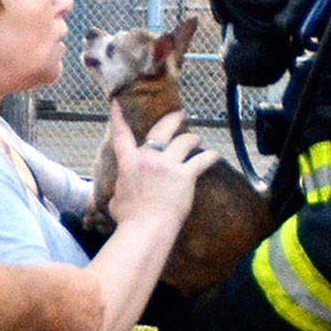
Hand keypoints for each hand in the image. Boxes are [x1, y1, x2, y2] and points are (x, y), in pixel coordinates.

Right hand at [37, 262, 103, 330]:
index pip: (88, 301)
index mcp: (91, 284)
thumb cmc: (35, 282)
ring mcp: (94, 323)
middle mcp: (98, 302)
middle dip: (71, 326)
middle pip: (88, 320)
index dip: (72, 310)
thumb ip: (62, 279)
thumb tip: (55, 279)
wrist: (36, 296)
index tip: (57, 314)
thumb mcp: (54, 272)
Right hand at [105, 104, 220, 229]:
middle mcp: (149, 158)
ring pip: (185, 140)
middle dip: (173, 118)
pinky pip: (202, 160)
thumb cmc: (129, 219)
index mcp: (129, 163)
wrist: (146, 228)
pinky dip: (210, 156)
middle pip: (162, 129)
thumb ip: (120, 190)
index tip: (117, 103)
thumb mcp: (116, 200)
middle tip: (181, 113)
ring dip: (193, 138)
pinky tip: (214, 154)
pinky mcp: (185, 175)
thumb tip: (118, 194)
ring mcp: (168, 165)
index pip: (121, 135)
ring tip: (197, 138)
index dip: (118, 116)